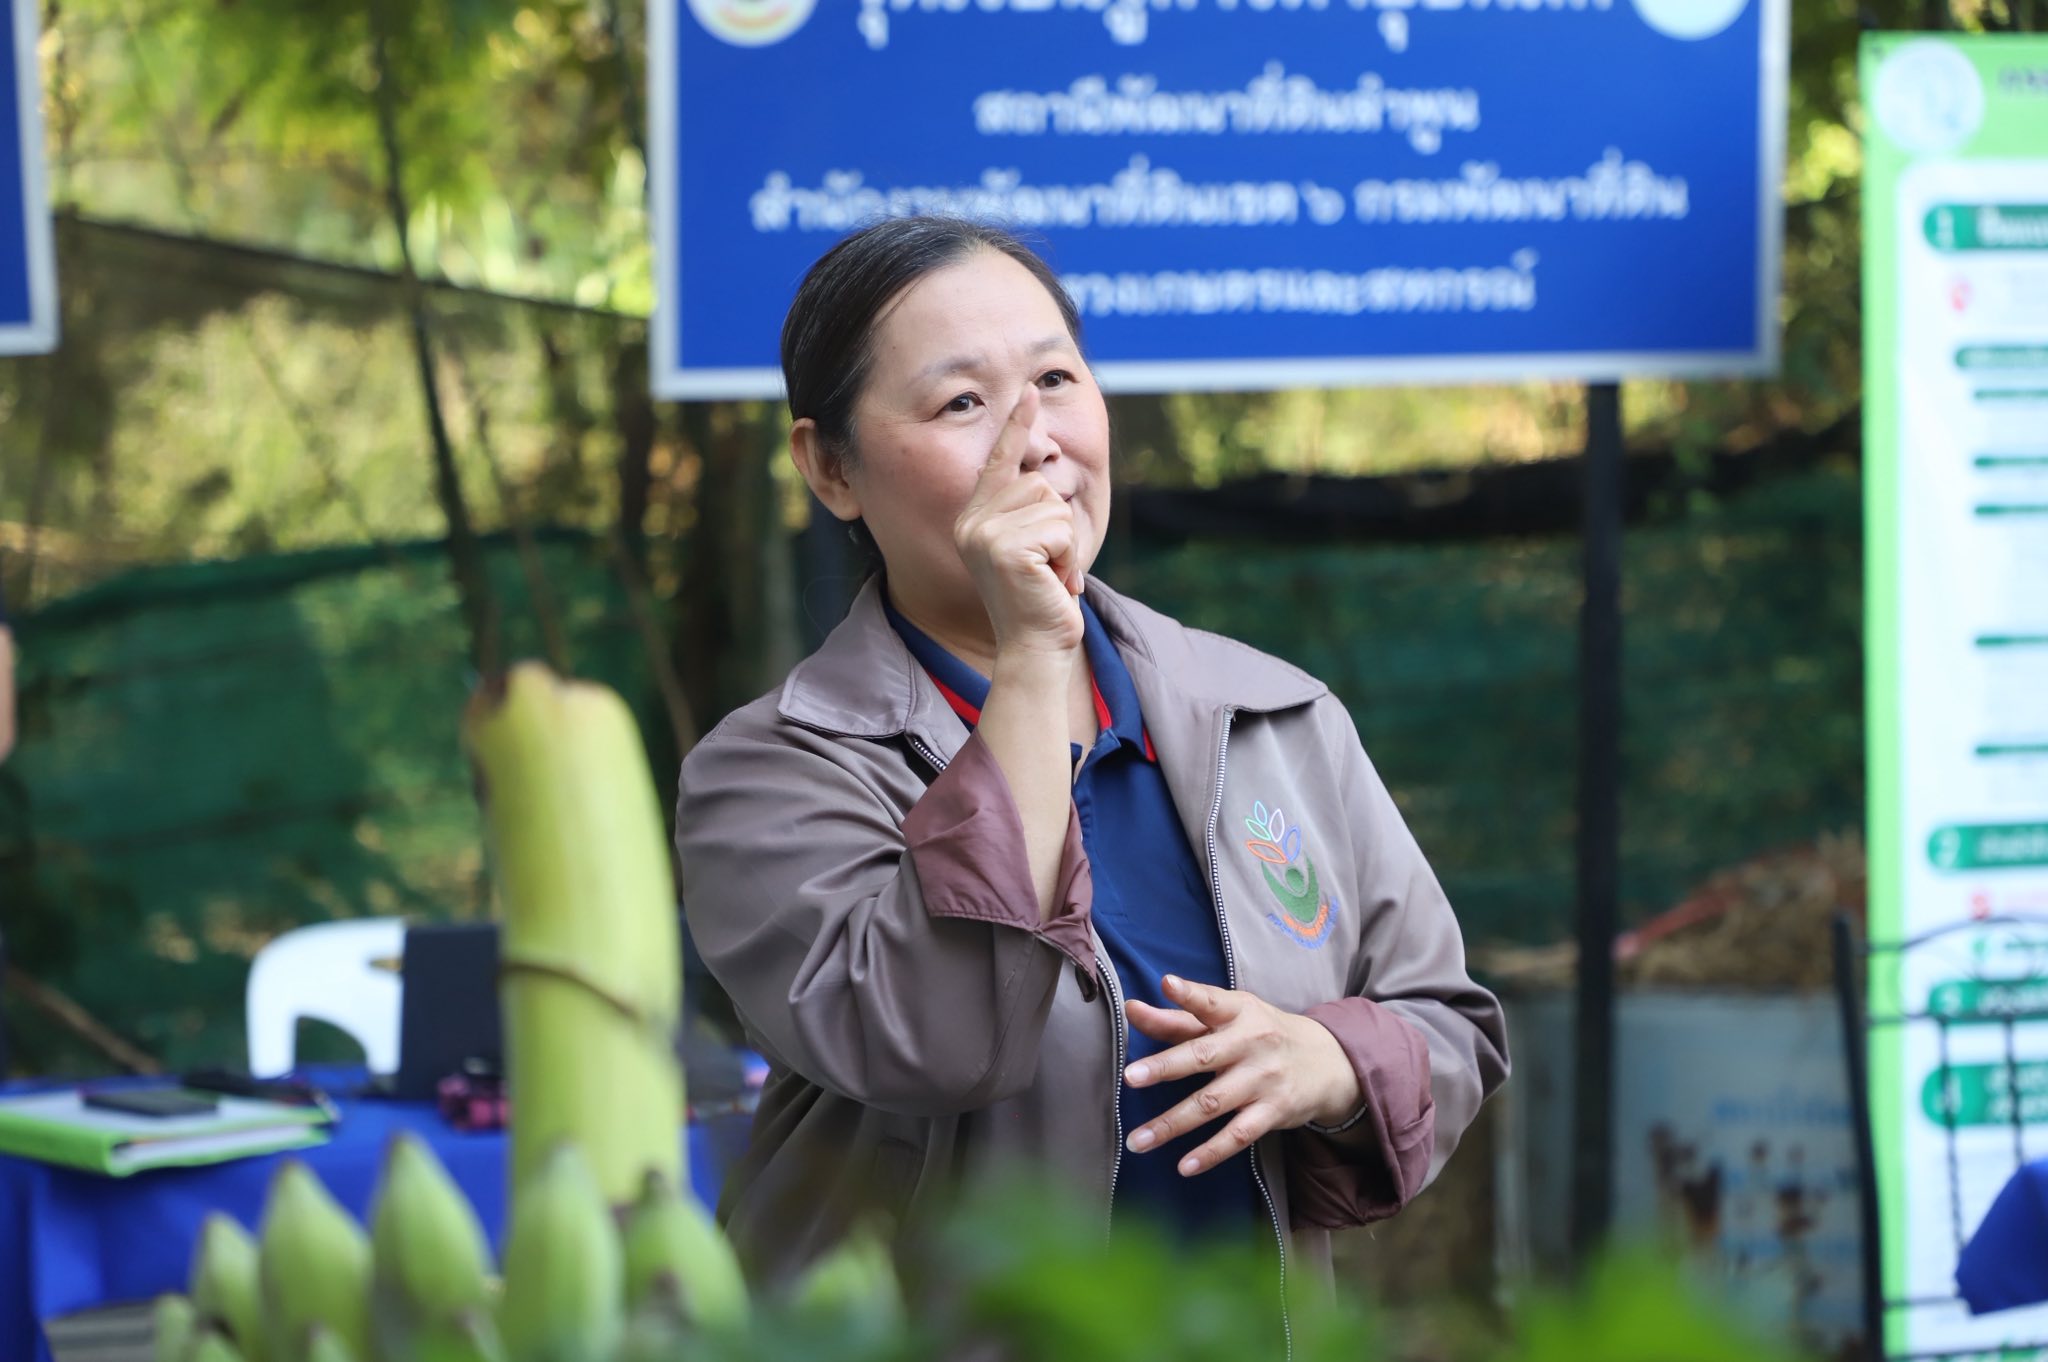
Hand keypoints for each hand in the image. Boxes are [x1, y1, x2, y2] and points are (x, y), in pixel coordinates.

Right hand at [952, 385, 1083, 655]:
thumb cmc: (1042, 601)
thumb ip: (1031, 511)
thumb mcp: (1034, 548)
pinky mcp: (1005, 549)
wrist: (1035, 649)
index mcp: (975, 518)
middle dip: (1059, 525)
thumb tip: (1047, 460)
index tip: (1030, 391)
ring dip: (1066, 543)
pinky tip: (1054, 583)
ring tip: (1051, 575)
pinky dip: (1068, 558)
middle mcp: (972, 522)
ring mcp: (985, 534)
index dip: (1017, 425)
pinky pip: (1059, 528)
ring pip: (1052, 504)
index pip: (1000, 461)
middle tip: (1050, 566)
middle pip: (1038, 482)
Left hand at [1122, 974, 1361, 1176]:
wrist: (1325, 1063)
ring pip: (1212, 1103)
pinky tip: (1184, 1166)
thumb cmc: (1260, 1035)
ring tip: (1137, 1140)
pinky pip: (1238, 1135)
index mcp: (1238, 1012)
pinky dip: (1211, 1152)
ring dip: (1172, 1124)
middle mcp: (1251, 1042)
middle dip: (1166, 1066)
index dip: (1189, 993)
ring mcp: (1263, 1078)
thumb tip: (1131, 1009)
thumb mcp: (1228, 1019)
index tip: (1167, 984)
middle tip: (1131, 1077)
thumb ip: (1179, 1018)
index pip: (1211, 1000)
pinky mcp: (1274, 1111)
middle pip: (1203, 1055)